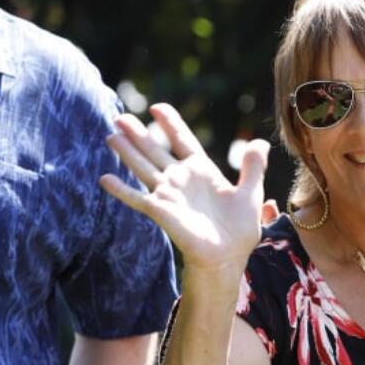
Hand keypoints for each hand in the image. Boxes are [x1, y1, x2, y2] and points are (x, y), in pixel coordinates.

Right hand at [100, 104, 270, 271]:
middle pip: (155, 150)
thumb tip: (260, 142)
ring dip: (126, 152)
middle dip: (138, 134)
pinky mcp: (160, 211)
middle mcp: (180, 179)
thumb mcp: (251, 193)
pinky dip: (121, 190)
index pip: (182, 141)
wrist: (228, 256)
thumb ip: (253, 167)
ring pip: (142, 167)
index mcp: (201, 171)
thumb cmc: (240, 229)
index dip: (170, 123)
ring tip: (111, 135)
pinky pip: (137, 198)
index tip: (157, 107)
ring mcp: (168, 194)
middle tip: (119, 117)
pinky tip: (104, 179)